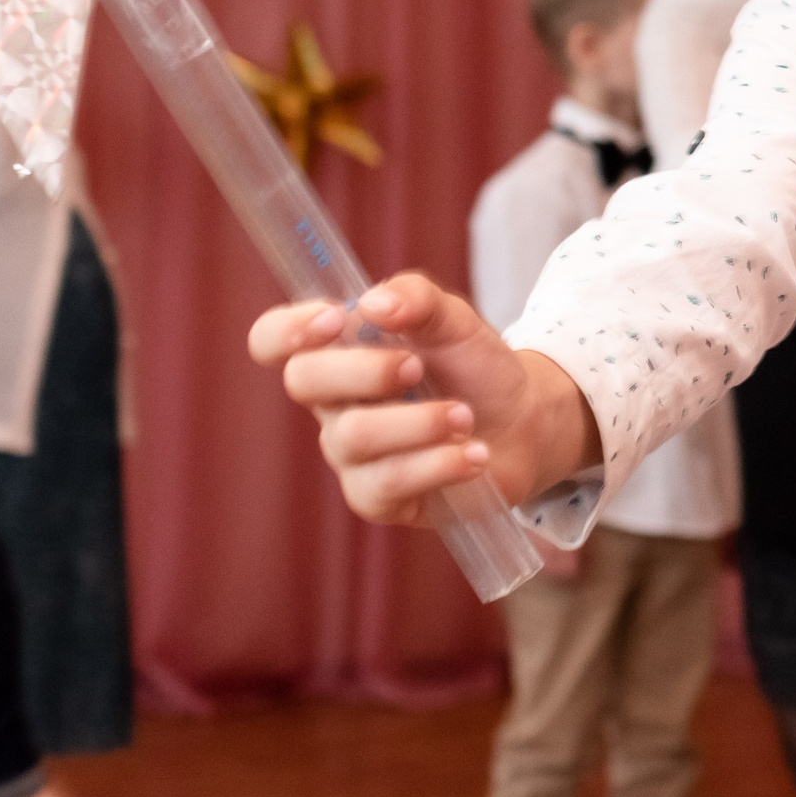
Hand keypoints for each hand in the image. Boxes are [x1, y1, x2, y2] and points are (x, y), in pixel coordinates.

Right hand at [247, 272, 598, 526]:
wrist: (522, 423)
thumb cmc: (474, 367)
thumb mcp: (455, 319)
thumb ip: (417, 297)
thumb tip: (374, 304)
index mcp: (338, 351)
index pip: (273, 339)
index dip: (289, 329)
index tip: (339, 319)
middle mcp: (333, 404)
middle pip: (304, 381)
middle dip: (366, 370)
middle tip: (418, 367)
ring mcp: (349, 454)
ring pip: (353, 436)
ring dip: (420, 422)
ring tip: (465, 417)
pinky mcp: (376, 498)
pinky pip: (390, 482)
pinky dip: (440, 463)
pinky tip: (474, 455)